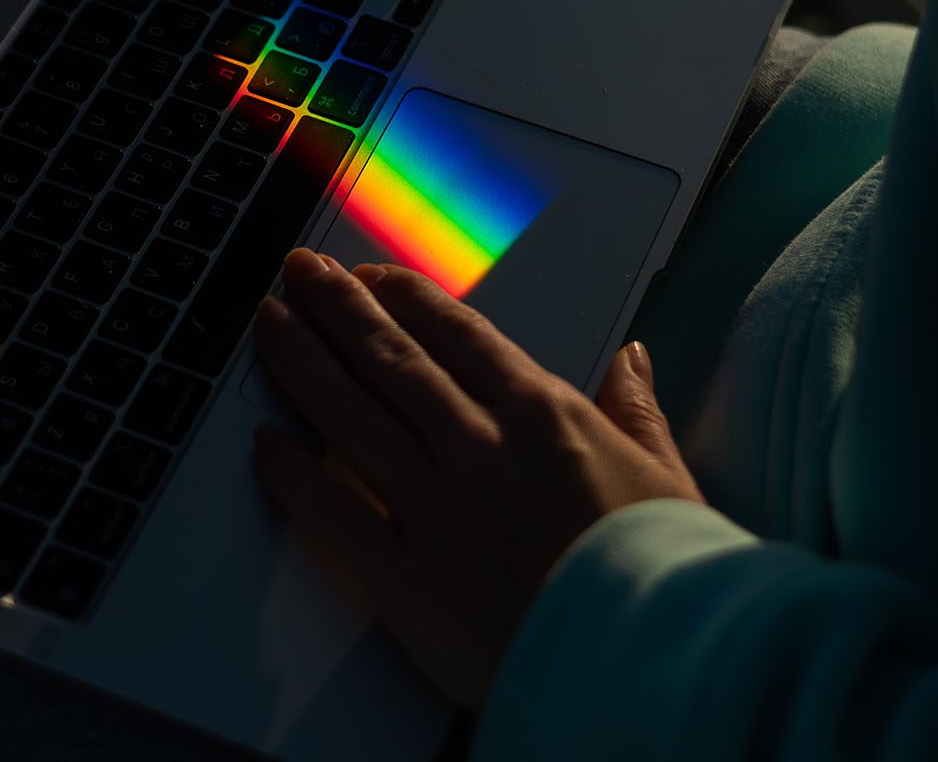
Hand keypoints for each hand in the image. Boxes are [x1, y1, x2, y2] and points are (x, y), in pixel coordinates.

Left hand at [252, 249, 703, 710]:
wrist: (657, 666)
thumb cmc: (673, 580)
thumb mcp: (669, 478)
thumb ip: (635, 412)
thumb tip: (630, 360)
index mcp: (544, 417)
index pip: (457, 334)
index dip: (403, 297)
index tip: (372, 276)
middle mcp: (481, 448)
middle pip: (390, 358)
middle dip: (337, 307)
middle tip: (300, 271)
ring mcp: (438, 509)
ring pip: (351, 414)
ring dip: (303, 360)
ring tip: (270, 322)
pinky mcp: (407, 579)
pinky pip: (331, 513)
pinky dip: (291, 472)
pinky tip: (264, 440)